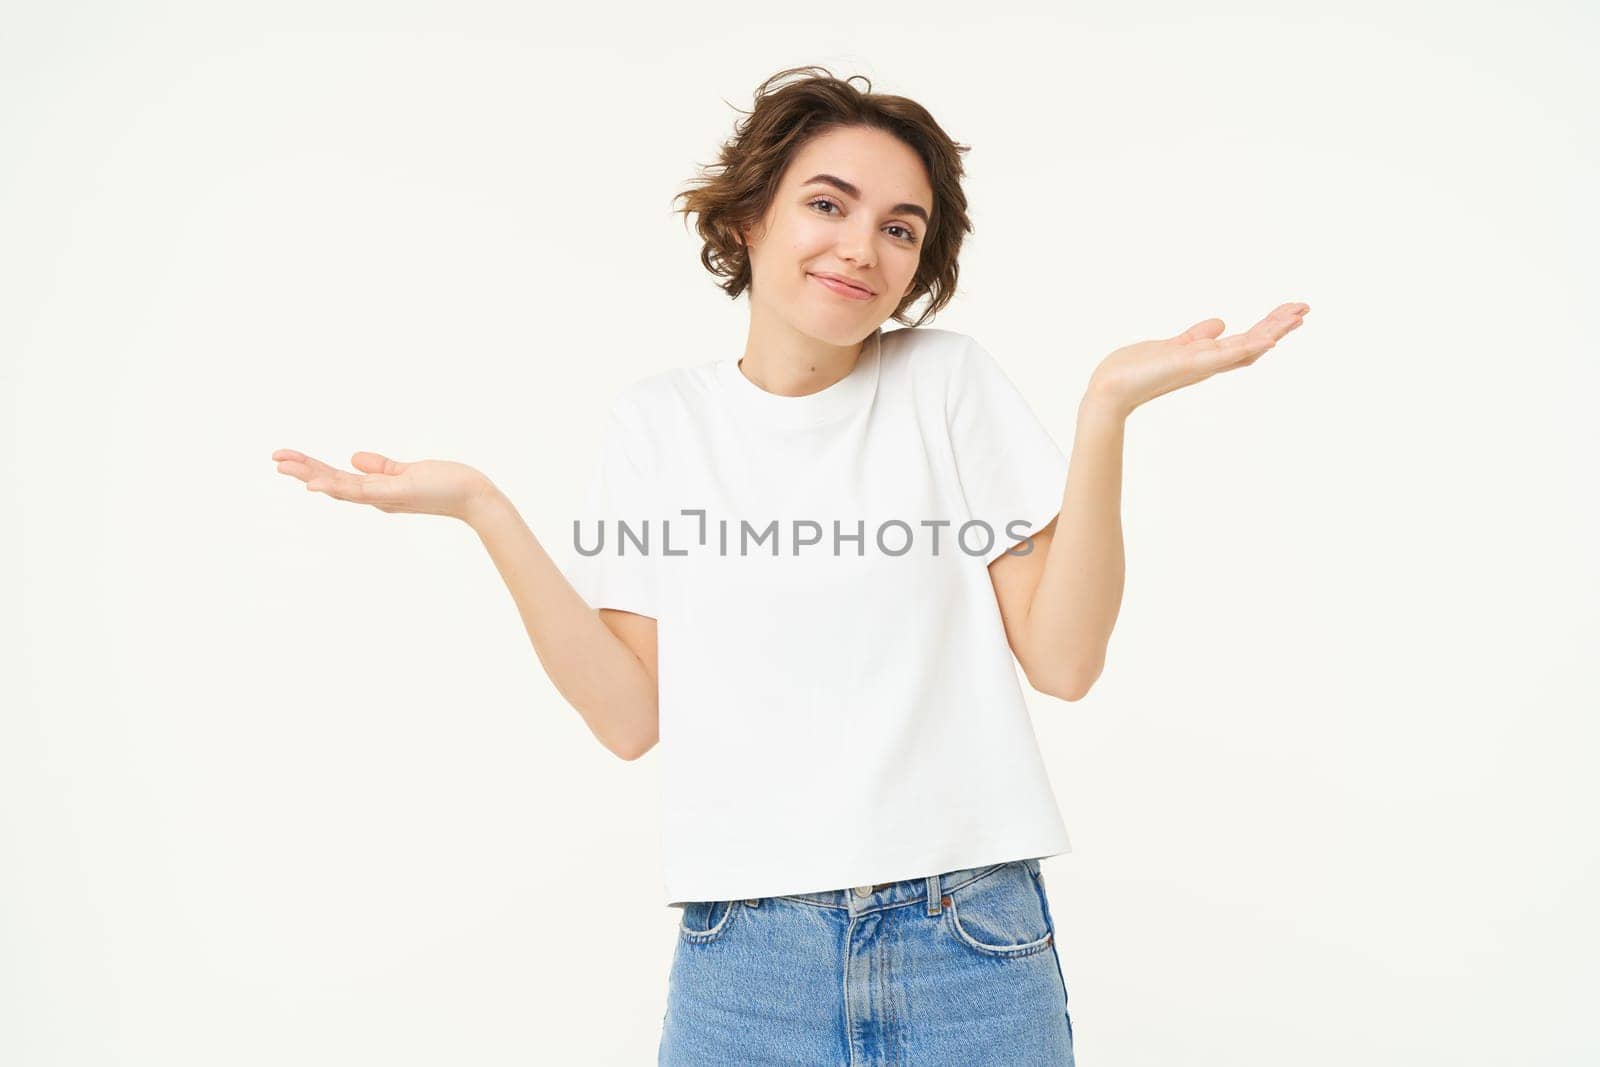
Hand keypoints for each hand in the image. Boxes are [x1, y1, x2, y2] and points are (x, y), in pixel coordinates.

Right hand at [272, 449, 496, 522]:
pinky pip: (362, 491)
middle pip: (332, 484)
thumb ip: (381, 466)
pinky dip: (337, 488)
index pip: (337, 478)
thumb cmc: (446, 484)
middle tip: (274, 458)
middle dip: (302, 471)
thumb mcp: (407, 471)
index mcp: (376, 490)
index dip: (311, 469)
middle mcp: (376, 497)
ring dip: (310, 476)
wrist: (475, 496)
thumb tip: (353, 458)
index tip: (286, 457)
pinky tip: (316, 484)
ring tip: (284, 466)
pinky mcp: (397, 493)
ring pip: (340, 487)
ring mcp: (385, 497)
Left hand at [1087, 301, 1310, 417]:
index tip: (1291, 311)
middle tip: (1305, 308)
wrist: (1111, 388)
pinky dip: (1248, 348)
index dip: (1269, 327)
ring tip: (1297, 317)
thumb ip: (1197, 336)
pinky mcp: (1190, 364)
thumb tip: (1221, 323)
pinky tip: (1269, 340)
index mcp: (1206, 357)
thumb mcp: (1173, 346)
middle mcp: (1209, 363)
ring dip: (1273, 331)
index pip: (1245, 341)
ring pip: (1246, 348)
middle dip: (1279, 325)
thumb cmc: (1136, 370)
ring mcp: (1202, 365)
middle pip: (1253, 344)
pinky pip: (1225, 356)